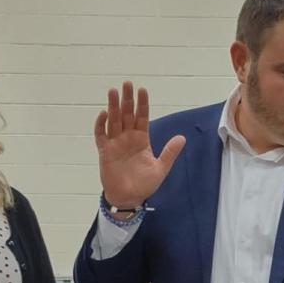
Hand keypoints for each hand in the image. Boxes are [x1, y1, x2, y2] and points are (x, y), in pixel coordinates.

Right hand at [95, 81, 184, 208]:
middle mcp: (127, 138)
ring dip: (113, 106)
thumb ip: (169, 153)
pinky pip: (101, 135)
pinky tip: (104, 113)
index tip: (142, 90)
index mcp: (141, 139)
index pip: (141, 117)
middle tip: (127, 83)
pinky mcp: (105, 152)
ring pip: (113, 120)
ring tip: (113, 91)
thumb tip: (182, 138)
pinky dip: (101, 124)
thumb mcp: (160, 168)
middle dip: (127, 99)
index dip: (142, 104)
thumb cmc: (144, 184)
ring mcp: (115, 143)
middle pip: (126, 114)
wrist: (129, 199)